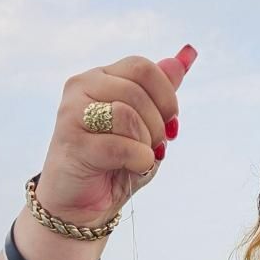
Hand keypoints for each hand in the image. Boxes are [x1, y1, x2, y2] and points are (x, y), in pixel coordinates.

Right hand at [34, 46, 196, 227]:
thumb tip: (187, 54)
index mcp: (101, 77)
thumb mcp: (147, 124)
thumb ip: (162, 90)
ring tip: (139, 157)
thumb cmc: (114, 164)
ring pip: (127, 114)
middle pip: (137, 90)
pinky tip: (133, 167)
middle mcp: (82, 86)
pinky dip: (137, 160)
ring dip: (146, 143)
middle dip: (158, 123)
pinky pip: (119, 145)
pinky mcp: (71, 141)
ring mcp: (72, 112)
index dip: (167, 96)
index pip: (143, 67)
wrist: (80, 205)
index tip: (170, 121)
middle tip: (154, 146)